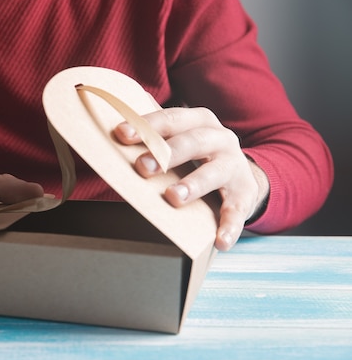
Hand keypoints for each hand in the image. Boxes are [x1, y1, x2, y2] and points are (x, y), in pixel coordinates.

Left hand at [114, 106, 269, 250]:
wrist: (240, 174)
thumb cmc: (197, 155)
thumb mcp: (180, 139)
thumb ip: (154, 137)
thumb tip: (115, 135)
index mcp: (200, 121)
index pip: (172, 119)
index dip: (148, 126)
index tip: (122, 134)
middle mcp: (220, 139)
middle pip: (193, 142)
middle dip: (167, 153)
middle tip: (142, 167)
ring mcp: (234, 166)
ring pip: (214, 173)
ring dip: (193, 185)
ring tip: (173, 197)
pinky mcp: (245, 193)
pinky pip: (238, 210)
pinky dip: (230, 226)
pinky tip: (220, 241)